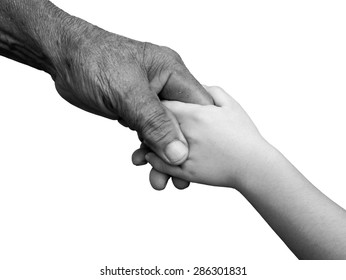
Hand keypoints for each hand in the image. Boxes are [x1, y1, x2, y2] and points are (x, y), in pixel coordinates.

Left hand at [52, 18, 212, 165]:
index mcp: (172, 73)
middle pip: (184, 124)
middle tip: (177, 180)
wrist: (62, 57)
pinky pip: (149, 131)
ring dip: (162, 154)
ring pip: (165, 131)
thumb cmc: (93, 61)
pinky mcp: (137, 108)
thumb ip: (155, 122)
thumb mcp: (127, 92)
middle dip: (180, 152)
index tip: (197, 164)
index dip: (201, 136)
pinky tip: (140, 159)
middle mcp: (166, 85)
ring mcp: (151, 97)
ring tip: (158, 179)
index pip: (199, 108)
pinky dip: (147, 147)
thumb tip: (178, 153)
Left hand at [144, 86, 270, 189]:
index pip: (162, 103)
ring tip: (146, 143)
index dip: (156, 104)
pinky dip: (153, 160)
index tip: (155, 105)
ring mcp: (185, 153)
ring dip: (147, 143)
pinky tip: (152, 155)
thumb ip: (210, 91)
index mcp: (195, 113)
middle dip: (148, 122)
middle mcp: (186, 132)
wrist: (254, 166)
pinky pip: (161, 164)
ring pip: (153, 145)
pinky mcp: (186, 172)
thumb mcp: (230, 105)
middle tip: (145, 123)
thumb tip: (195, 86)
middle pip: (154, 123)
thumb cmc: (244, 134)